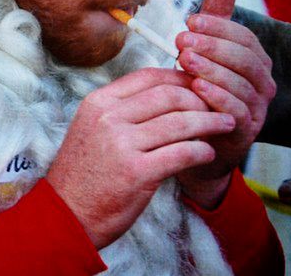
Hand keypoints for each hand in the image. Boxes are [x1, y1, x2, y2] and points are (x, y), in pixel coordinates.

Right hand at [46, 68, 234, 247]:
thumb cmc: (83, 172)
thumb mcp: (91, 128)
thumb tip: (163, 93)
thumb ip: (121, 109)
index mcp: (98, 103)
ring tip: (224, 124)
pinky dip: (202, 151)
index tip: (198, 85)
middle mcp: (108, 118)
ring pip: (181, 122)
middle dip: (201, 98)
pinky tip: (208, 153)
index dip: (180, 77)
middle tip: (216, 106)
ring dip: (210, 122)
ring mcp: (122, 144)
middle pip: (169, 95)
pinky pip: (183, 153)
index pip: (148, 76)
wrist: (65, 213)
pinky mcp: (137, 172)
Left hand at [175, 0, 276, 207]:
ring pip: (241, 84)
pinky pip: (235, 111)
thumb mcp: (205, 51)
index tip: (189, 21)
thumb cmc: (199, 91)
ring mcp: (256, 108)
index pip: (243, 37)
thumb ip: (216, 18)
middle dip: (213, 46)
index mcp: (253, 61)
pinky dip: (217, 97)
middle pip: (245, 59)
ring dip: (212, 69)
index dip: (218, 27)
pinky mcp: (245, 131)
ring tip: (185, 60)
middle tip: (182, 40)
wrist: (194, 139)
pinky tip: (196, 87)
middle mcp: (261, 83)